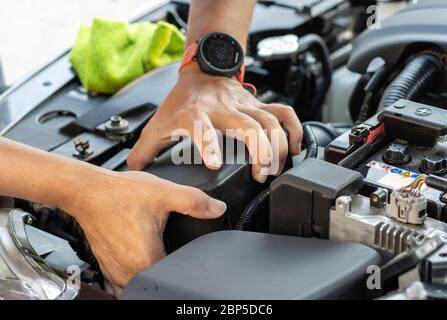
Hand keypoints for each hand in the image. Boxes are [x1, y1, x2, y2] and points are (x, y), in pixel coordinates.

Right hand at [65, 170, 225, 296]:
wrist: (88, 191)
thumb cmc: (119, 194)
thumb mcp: (163, 193)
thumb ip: (194, 201)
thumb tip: (217, 208)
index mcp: (146, 259)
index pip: (174, 278)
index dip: (185, 269)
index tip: (186, 257)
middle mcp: (128, 272)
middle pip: (155, 285)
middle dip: (167, 276)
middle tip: (172, 257)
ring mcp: (114, 272)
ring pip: (136, 289)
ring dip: (148, 280)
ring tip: (158, 262)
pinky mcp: (106, 267)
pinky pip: (121, 285)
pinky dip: (132, 279)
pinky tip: (139, 265)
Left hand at [127, 64, 302, 182]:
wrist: (202, 71)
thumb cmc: (182, 100)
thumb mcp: (158, 123)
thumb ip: (145, 149)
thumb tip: (134, 171)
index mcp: (195, 114)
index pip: (201, 127)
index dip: (208, 144)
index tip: (213, 164)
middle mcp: (223, 109)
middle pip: (249, 126)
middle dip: (260, 152)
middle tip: (261, 176)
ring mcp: (244, 106)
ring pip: (270, 122)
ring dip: (278, 147)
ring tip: (275, 169)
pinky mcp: (258, 105)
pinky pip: (283, 113)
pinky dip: (294, 130)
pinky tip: (296, 148)